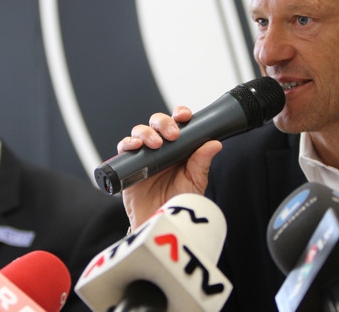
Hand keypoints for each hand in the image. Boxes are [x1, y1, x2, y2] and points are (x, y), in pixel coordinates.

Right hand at [118, 106, 222, 229]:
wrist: (160, 223)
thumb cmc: (178, 203)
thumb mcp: (195, 182)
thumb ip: (202, 162)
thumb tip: (215, 143)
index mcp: (179, 147)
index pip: (178, 122)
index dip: (180, 114)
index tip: (184, 116)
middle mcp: (161, 147)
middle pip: (157, 122)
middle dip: (163, 122)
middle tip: (172, 135)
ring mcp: (144, 155)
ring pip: (140, 131)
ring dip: (146, 132)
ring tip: (155, 144)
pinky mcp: (128, 165)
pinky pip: (124, 148)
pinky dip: (128, 143)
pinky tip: (135, 146)